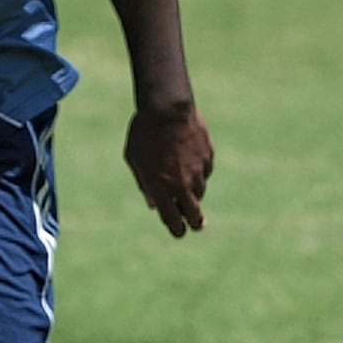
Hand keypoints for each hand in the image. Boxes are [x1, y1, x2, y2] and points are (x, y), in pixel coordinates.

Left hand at [124, 102, 210, 237]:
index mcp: (160, 188)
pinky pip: (205, 171)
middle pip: (193, 212)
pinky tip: (192, 165)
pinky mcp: (208, 157)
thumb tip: (154, 204)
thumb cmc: (143, 133)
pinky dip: (199, 172)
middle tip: (197, 226)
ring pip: (200, 191)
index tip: (179, 233)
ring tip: (189, 192)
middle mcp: (182, 184)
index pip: (171, 218)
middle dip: (195, 222)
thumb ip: (145, 183)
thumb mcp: (134, 159)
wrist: (167, 110)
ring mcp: (198, 171)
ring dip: (194, 194)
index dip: (176, 229)